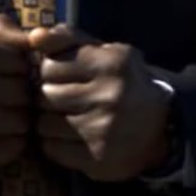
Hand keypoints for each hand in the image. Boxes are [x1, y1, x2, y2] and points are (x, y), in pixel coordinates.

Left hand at [27, 24, 169, 181]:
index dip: (49, 73)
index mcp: (111, 63)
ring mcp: (104, 129)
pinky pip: (51, 148)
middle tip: (64, 101)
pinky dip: (55, 144)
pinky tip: (72, 139)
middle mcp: (110, 95)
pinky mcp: (98, 158)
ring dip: (49, 122)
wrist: (160, 128)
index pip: (49, 66)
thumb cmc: (120, 83)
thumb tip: (34, 37)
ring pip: (44, 124)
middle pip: (44, 96)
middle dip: (47, 98)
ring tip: (68, 119)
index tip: (62, 78)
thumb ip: (67, 38)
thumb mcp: (103, 52)